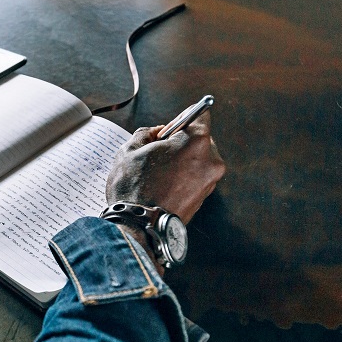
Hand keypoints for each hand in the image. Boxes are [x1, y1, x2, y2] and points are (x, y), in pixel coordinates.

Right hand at [106, 112, 225, 224]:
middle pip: (200, 139)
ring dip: (181, 160)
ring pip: (197, 160)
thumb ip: (147, 133)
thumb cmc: (134, 187)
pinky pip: (195, 177)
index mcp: (196, 141)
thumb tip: (156, 134)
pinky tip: (163, 185)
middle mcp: (211, 161)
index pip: (200, 114)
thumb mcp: (130, 149)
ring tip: (157, 172)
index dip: (182, 118)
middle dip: (180, 141)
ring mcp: (210, 181)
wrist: (139, 227)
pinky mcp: (204, 198)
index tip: (169, 127)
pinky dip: (183, 177)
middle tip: (158, 151)